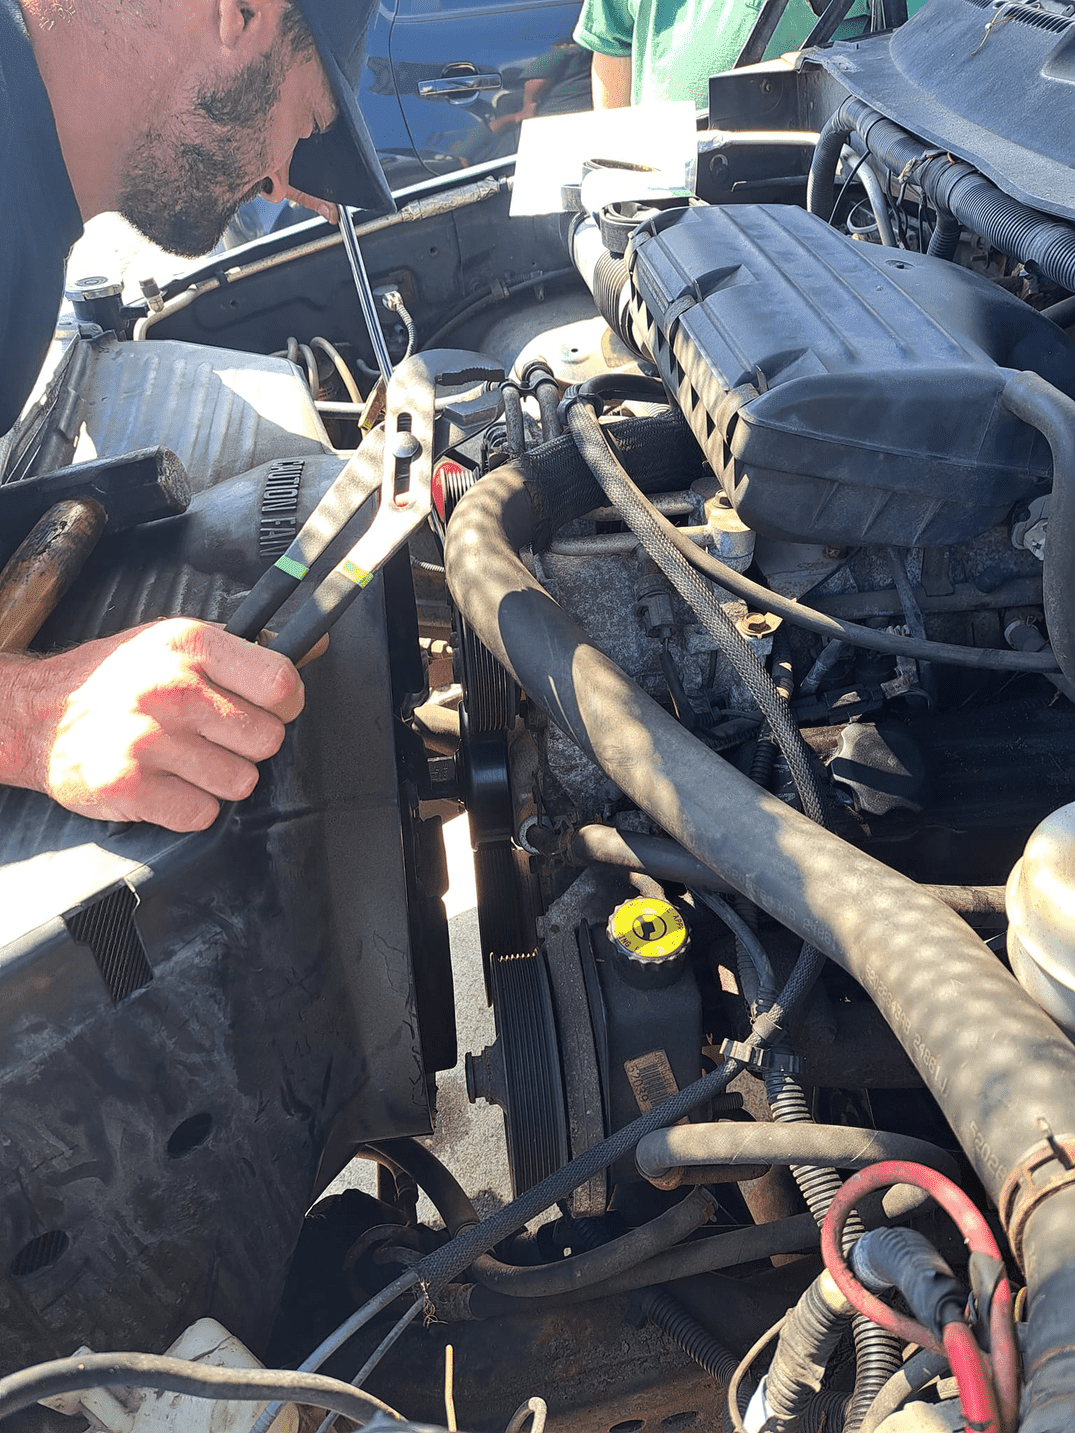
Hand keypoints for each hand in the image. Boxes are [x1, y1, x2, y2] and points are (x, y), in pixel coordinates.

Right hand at [3, 618, 304, 830]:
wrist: (35, 713)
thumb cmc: (116, 678)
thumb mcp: (178, 643)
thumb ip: (248, 650)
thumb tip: (318, 644)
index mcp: (190, 645)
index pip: (282, 684)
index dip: (286, 705)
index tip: (269, 709)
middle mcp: (170, 688)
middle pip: (268, 740)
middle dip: (247, 745)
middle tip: (212, 736)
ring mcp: (148, 738)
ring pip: (241, 782)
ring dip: (219, 779)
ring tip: (184, 759)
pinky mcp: (129, 785)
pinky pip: (202, 814)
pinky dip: (190, 808)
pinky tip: (165, 783)